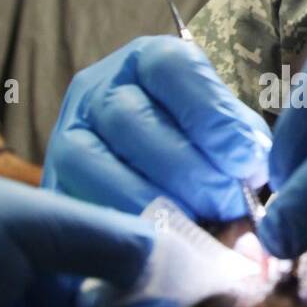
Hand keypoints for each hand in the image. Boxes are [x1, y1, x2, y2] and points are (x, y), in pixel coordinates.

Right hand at [42, 36, 269, 218]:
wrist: (144, 183)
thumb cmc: (198, 151)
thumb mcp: (224, 131)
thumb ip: (240, 144)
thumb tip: (252, 175)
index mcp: (146, 61)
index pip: (172, 69)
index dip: (212, 117)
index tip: (246, 161)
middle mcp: (97, 90)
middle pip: (134, 120)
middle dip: (191, 172)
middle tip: (228, 207)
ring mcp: (67, 135)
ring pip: (99, 163)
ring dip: (156, 202)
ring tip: (198, 227)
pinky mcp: (55, 185)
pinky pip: (82, 207)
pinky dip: (126, 230)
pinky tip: (163, 245)